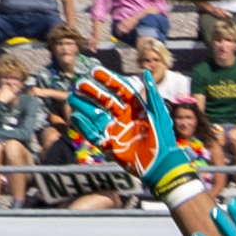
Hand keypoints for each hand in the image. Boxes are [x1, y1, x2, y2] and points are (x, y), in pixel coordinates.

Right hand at [70, 67, 200, 203]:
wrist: (160, 165)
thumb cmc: (163, 139)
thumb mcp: (159, 114)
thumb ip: (152, 93)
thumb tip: (147, 72)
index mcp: (136, 109)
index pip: (119, 90)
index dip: (108, 80)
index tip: (94, 71)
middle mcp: (124, 118)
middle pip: (104, 101)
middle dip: (92, 92)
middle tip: (79, 84)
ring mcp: (116, 131)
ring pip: (96, 116)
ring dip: (83, 107)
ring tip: (72, 98)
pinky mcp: (110, 146)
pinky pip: (93, 135)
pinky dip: (84, 127)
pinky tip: (75, 117)